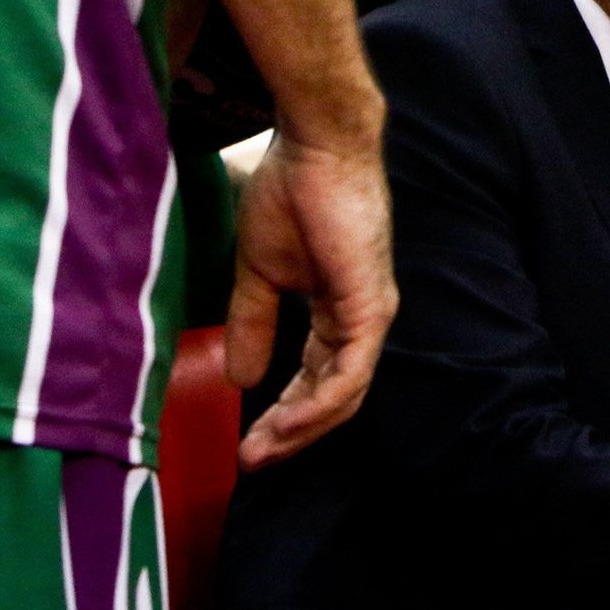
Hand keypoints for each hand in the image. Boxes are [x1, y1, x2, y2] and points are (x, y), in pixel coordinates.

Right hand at [225, 119, 397, 468]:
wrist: (313, 149)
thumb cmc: (290, 196)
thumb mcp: (260, 273)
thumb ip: (253, 324)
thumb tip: (240, 378)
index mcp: (338, 313)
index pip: (316, 381)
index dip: (282, 416)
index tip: (245, 444)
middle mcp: (361, 320)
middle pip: (333, 399)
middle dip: (290, 435)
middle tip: (250, 460)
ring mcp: (370, 314)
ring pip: (344, 395)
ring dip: (301, 429)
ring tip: (260, 450)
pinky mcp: (370, 305)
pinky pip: (351, 372)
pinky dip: (320, 404)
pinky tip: (289, 423)